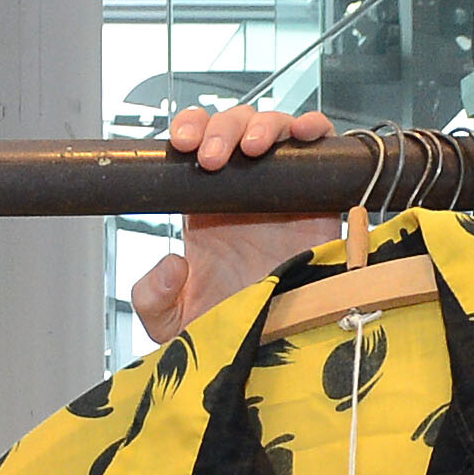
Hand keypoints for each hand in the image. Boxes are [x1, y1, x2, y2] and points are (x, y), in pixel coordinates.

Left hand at [128, 106, 341, 346]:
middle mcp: (244, 189)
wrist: (272, 349)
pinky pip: (322, 151)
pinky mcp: (320, 199)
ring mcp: (283, 189)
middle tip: (210, 157)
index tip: (182, 143)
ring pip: (275, 129)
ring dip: (262, 125)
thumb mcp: (170, 321)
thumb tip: (171, 262)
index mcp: (206, 205)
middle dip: (221, 128)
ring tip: (251, 149)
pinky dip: (315, 131)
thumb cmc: (225, 330)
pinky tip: (303, 133)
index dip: (190, 129)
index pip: (196, 144)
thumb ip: (152, 296)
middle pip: (234, 127)